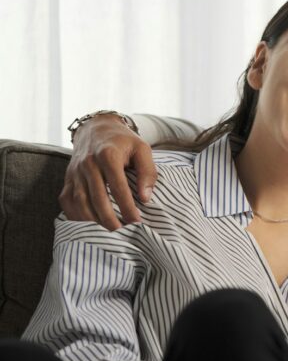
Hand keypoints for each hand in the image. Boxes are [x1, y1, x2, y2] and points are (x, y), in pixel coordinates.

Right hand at [60, 115, 156, 229]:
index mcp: (107, 155)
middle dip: (109, 218)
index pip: (117, 186)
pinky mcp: (67, 178)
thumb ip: (148, 172)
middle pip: (96, 197)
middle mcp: (87, 163)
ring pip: (80, 202)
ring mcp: (74, 172)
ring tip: (108, 232)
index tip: (137, 221)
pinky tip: (89, 225)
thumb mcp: (143, 149)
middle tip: (122, 232)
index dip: (127, 206)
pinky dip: (76, 216)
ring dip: (93, 220)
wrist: (96, 128)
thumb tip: (145, 198)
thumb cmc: (124, 141)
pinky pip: (67, 201)